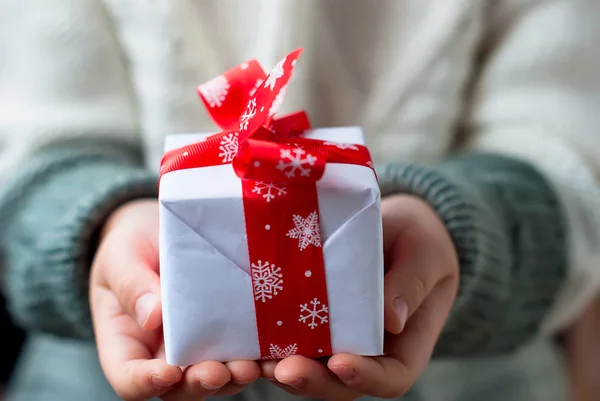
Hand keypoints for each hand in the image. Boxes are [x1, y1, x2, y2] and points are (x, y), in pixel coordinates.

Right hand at [90, 200, 260, 400]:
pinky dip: (256, 356)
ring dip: (232, 377)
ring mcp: (197, 347)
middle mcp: (161, 355)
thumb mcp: (122, 257)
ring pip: (213, 376)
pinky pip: (240, 351)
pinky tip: (272, 351)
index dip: (146, 382)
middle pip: (177, 387)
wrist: (162, 232)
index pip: (129, 378)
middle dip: (198, 383)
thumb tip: (152, 316)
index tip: (168, 371)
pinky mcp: (227, 333)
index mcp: (126, 344)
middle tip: (218, 372)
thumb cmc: (131, 246)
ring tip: (250, 366)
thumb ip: (131, 284)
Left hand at [260, 195, 458, 399]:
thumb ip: (412, 282)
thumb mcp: (425, 253)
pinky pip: (294, 338)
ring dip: (285, 368)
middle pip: (342, 383)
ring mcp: (339, 338)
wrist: (396, 227)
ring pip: (312, 367)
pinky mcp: (315, 320)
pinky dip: (273, 342)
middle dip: (313, 380)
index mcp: (405, 344)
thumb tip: (391, 321)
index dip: (366, 378)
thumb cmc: (420, 240)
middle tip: (285, 369)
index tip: (341, 363)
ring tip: (258, 361)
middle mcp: (370, 351)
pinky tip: (251, 334)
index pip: (390, 377)